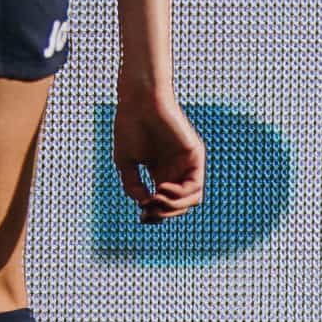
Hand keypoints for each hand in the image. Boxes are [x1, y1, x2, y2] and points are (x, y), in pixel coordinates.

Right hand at [112, 85, 205, 222]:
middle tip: (146, 210)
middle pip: (181, 206)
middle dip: (164, 214)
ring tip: (154, 199)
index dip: (156, 216)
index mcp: (161, 173)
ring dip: (173, 207)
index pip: (166, 204)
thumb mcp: (126, 164)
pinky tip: (161, 188)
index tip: (141, 218)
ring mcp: (188, 163)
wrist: (139, 103)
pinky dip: (179, 194)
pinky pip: (195, 185)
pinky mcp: (195, 155)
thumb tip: (144, 205)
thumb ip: (133, 186)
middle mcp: (177, 170)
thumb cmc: (129, 128)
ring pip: (192, 199)